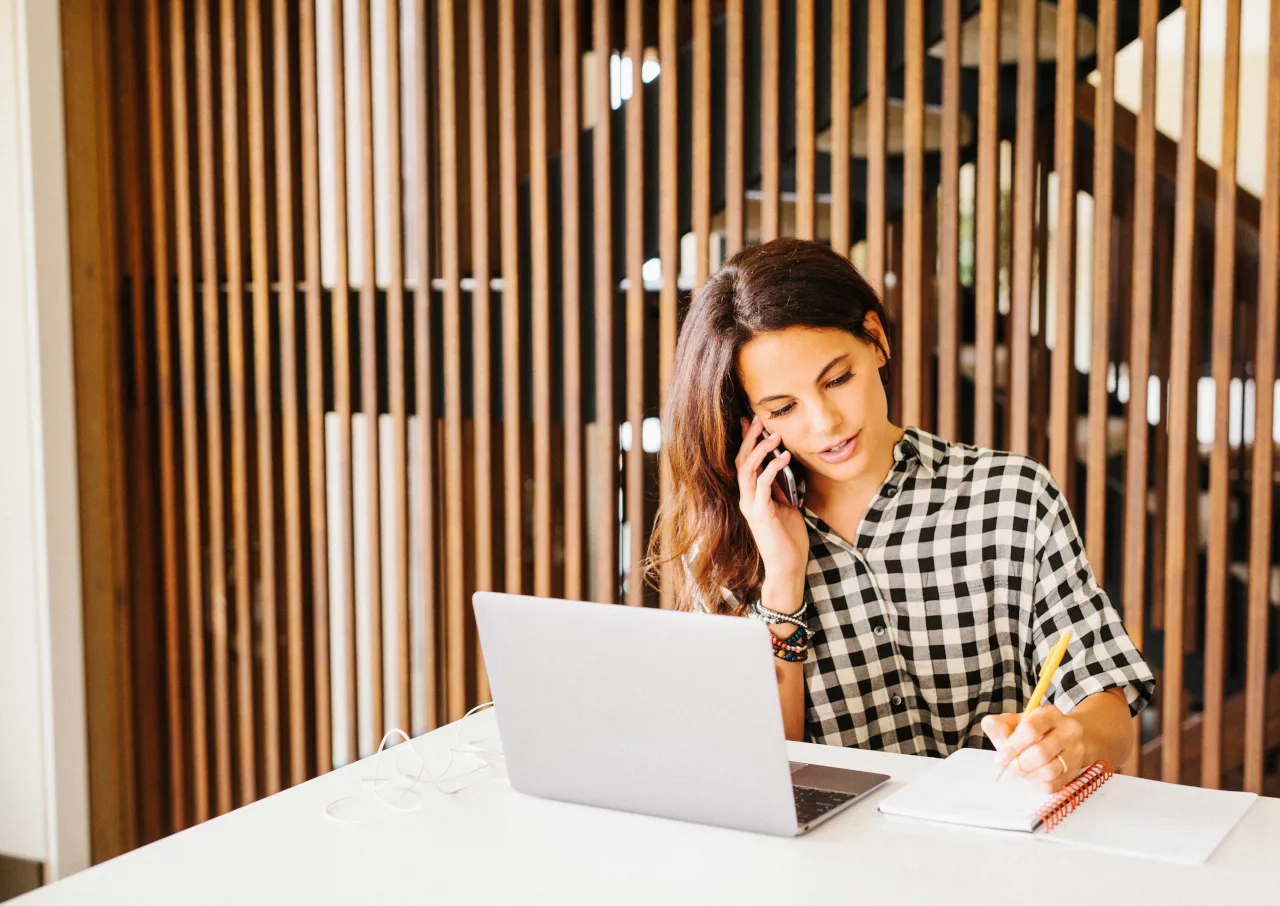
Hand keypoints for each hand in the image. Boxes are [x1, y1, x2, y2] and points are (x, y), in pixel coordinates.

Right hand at [735, 415, 809, 599]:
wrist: (787, 567)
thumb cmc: (788, 540)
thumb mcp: (785, 508)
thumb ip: (778, 490)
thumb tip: (779, 469)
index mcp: (751, 497)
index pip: (744, 463)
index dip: (746, 441)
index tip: (750, 421)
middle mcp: (746, 499)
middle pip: (741, 461)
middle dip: (749, 438)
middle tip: (757, 419)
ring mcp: (751, 506)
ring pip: (747, 469)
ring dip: (760, 450)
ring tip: (775, 435)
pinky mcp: (761, 513)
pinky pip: (763, 485)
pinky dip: (773, 468)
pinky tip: (784, 457)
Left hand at [981, 705, 1087, 792]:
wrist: (1073, 736)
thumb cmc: (1038, 729)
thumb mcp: (1018, 720)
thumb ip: (1000, 724)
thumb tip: (990, 726)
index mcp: (1050, 714)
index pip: (1030, 729)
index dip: (1012, 746)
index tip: (1000, 758)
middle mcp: (1068, 731)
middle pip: (1041, 753)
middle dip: (1019, 764)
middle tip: (1010, 766)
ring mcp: (1076, 752)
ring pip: (1049, 771)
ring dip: (1028, 775)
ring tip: (1021, 770)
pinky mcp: (1077, 770)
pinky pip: (1054, 785)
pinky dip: (1037, 784)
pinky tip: (1033, 776)